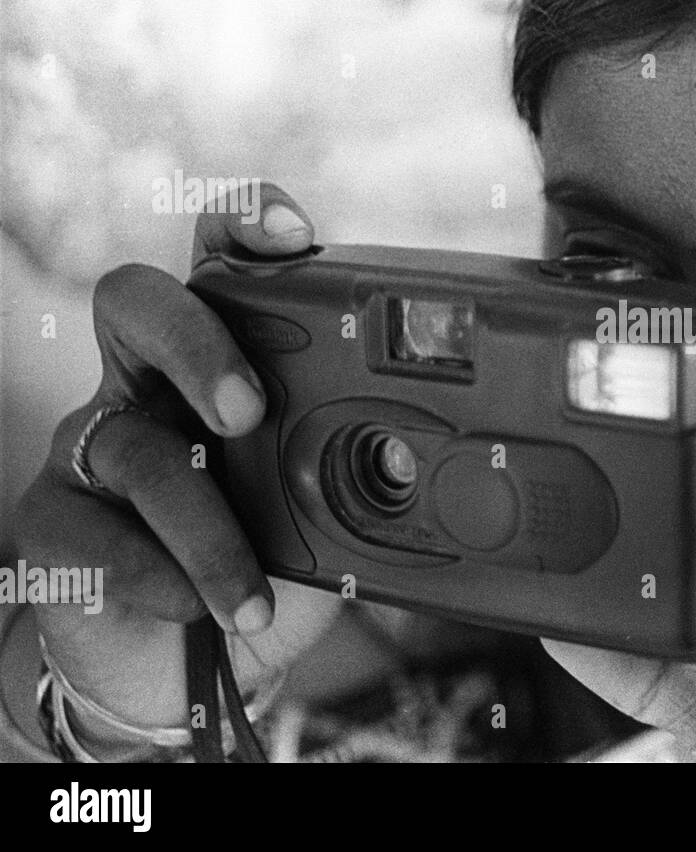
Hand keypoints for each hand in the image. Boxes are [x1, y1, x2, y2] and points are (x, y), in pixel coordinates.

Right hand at [11, 182, 342, 750]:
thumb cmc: (276, 560)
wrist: (198, 665)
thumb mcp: (339, 504)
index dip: (245, 224)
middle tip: (249, 412)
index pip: (223, 258)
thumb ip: (374, 468)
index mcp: (227, 354)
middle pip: (137, 302)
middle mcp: (151, 380)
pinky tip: (199, 611)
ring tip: (255, 597)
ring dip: (204, 527)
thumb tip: (448, 463)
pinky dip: (155, 576)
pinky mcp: (53, 519)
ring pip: (131, 446)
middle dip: (194, 344)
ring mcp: (95, 445)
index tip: (294, 235)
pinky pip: (85, 530)